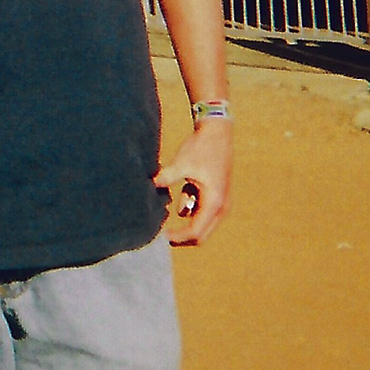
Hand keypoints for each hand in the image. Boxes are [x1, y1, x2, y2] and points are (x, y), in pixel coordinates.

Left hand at [156, 117, 232, 244]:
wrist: (217, 132)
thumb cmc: (202, 148)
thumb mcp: (182, 163)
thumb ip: (166, 177)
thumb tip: (149, 186)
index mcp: (214, 202)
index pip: (196, 232)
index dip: (177, 238)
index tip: (158, 236)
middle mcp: (220, 207)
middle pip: (200, 234)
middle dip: (179, 236)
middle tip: (157, 234)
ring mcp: (218, 201)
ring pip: (198, 222)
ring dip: (181, 222)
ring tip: (158, 215)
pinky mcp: (212, 194)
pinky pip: (196, 209)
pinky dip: (184, 207)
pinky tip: (168, 197)